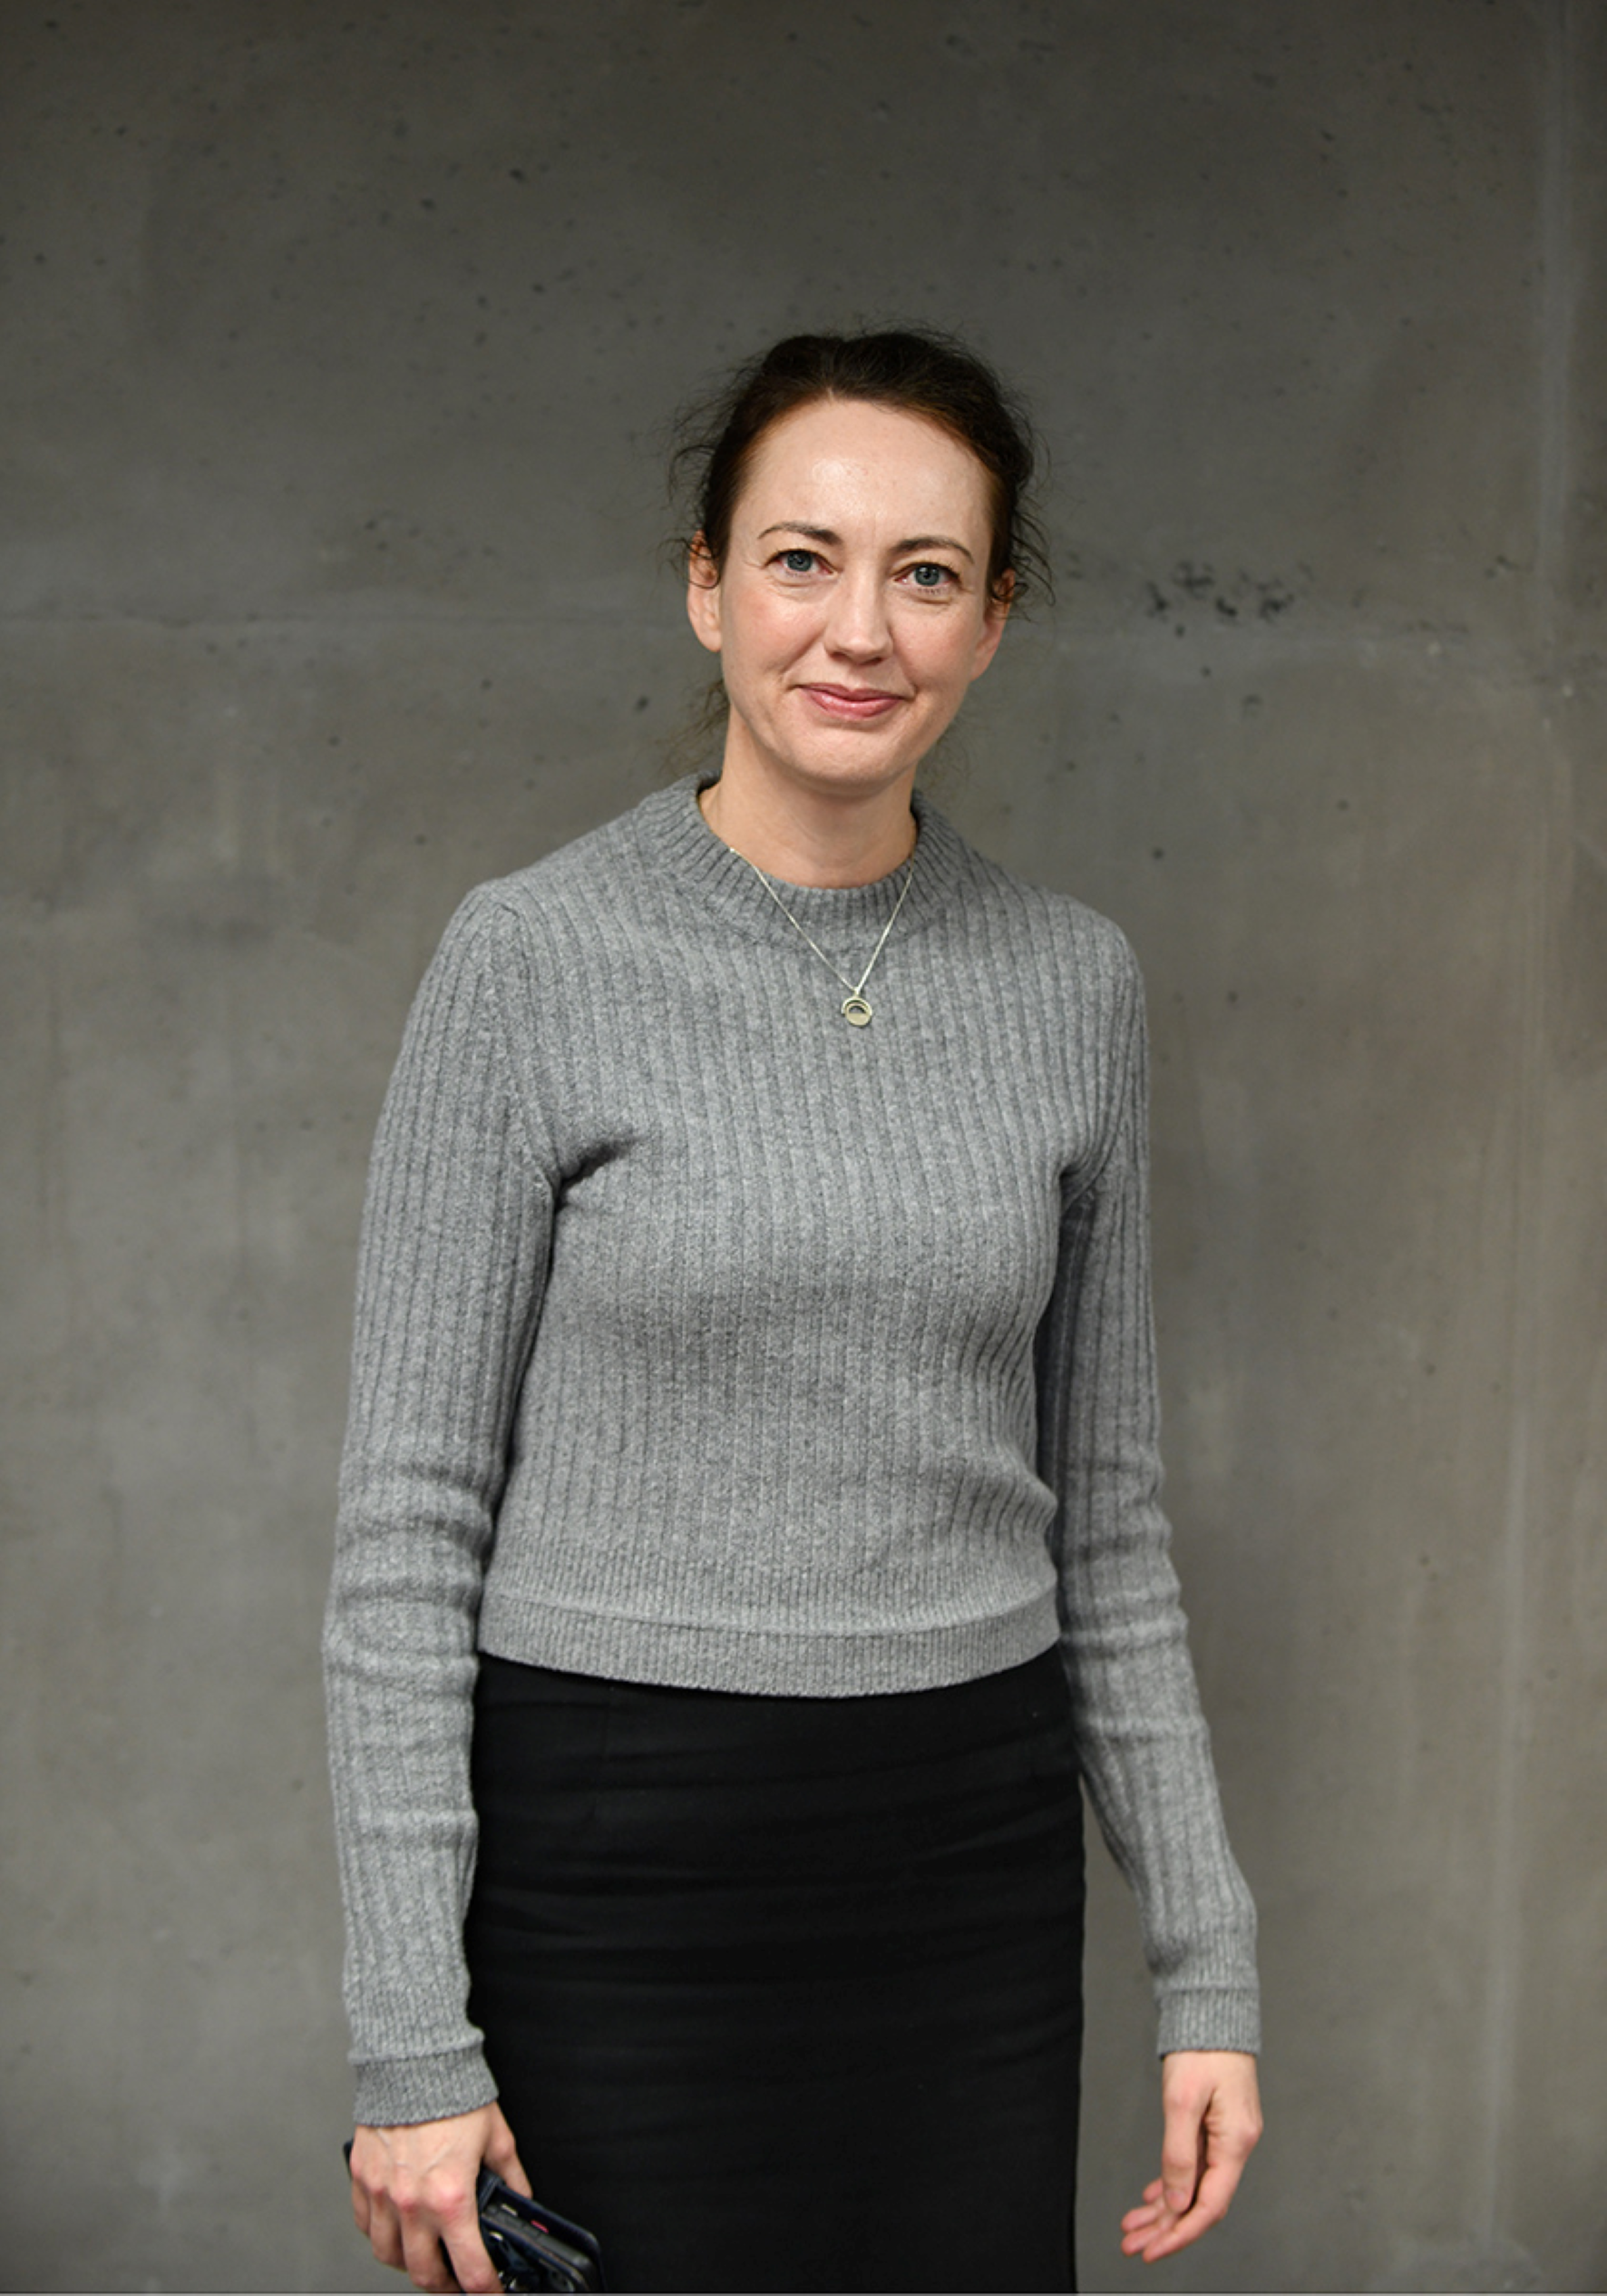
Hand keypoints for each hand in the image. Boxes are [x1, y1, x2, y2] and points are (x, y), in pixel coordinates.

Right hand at [348, 2103, 530, 2292]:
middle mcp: (413, 2204)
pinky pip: (365, 2226)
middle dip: (446, 2286)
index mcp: (451, 2198)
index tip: (490, 2291)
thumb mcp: (497, 2138)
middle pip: (424, 2275)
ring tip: (427, 2254)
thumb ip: (511, 2176)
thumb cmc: (453, 2094)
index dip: (486, 2290)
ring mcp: (382, 2194)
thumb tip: (520, 2199)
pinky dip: (381, 2234)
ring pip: (389, 2256)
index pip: (470, 2269)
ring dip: (409, 2263)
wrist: (415, 2060)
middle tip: (459, 2279)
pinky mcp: (361, 2179)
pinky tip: (397, 2226)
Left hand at [1120, 2049, 1261, 2263]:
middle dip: (1166, 2227)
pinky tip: (1153, 2196)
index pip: (1209, 2205)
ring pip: (1195, 2185)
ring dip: (1165, 2208)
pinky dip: (1173, 2182)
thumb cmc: (1202, 2048)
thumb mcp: (1182, 2100)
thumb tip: (1176, 2201)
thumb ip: (1179, 2153)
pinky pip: (1195, 2165)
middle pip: (1200, 2201)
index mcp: (1235, 2142)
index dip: (1180, 2233)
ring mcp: (1227, 2135)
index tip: (1152, 2249)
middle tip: (1132, 2244)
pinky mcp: (1217, 2124)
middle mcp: (1236, 2144)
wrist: (1213, 2009)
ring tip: (1133, 2226)